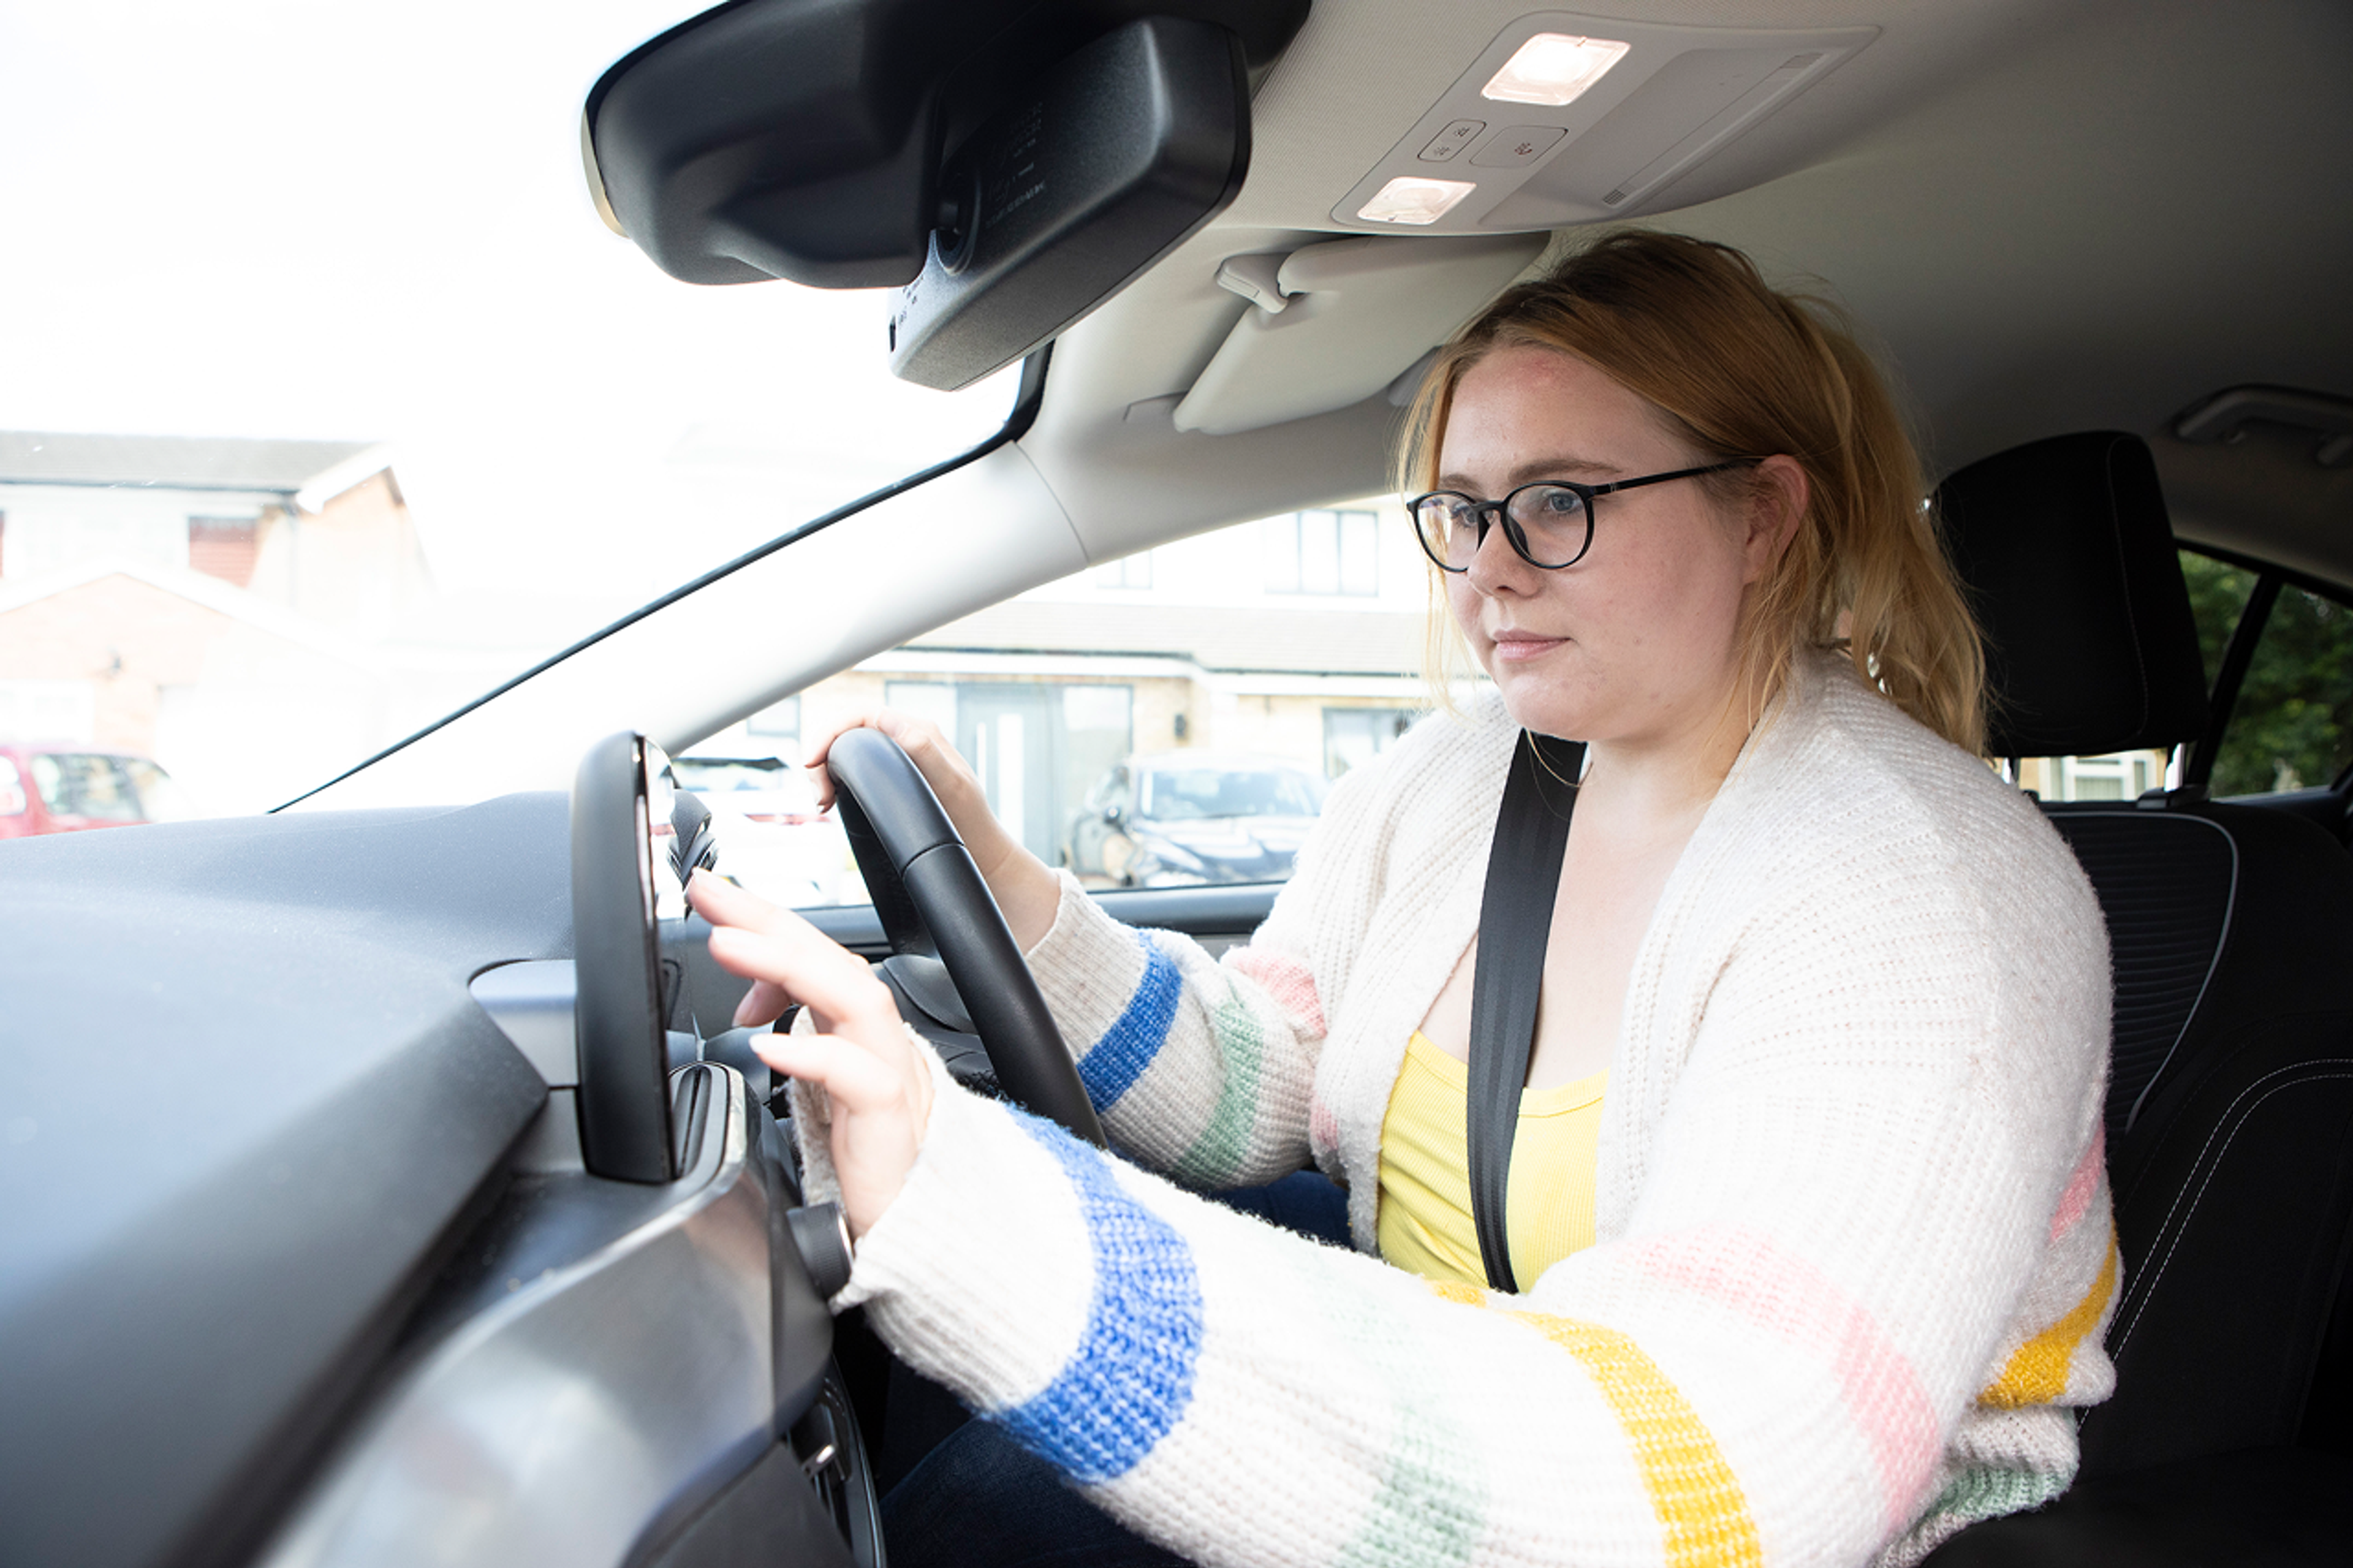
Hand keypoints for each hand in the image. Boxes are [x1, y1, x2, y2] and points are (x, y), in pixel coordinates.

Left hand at [689, 869, 931, 1237]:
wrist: (918, 1220)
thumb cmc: (865, 1155)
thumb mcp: (814, 1086)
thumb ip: (791, 1036)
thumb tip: (749, 1006)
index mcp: (855, 1028)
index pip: (811, 955)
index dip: (763, 917)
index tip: (710, 892)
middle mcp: (877, 1040)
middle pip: (832, 960)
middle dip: (769, 921)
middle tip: (710, 896)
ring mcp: (891, 1074)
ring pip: (854, 1000)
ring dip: (789, 966)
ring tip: (729, 947)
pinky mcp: (891, 1122)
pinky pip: (861, 1078)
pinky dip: (815, 1054)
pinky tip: (769, 1044)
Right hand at [803, 708, 1062, 948]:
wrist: (983, 856)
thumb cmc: (971, 825)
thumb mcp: (950, 786)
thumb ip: (923, 750)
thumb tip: (890, 722)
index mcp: (919, 732)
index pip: (861, 715)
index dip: (829, 733)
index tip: (812, 762)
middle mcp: (908, 739)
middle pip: (848, 730)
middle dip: (822, 755)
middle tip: (818, 794)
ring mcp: (900, 758)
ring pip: (848, 749)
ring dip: (827, 770)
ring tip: (823, 801)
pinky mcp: (894, 778)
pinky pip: (856, 766)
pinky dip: (837, 780)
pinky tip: (833, 801)